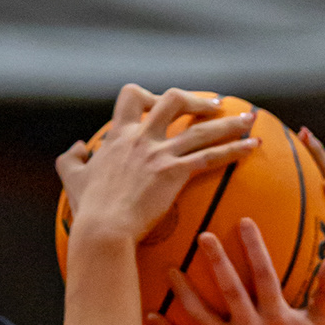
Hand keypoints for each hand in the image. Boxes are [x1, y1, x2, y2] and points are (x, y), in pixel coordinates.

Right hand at [57, 85, 255, 259]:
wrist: (103, 228)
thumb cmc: (89, 208)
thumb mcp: (72, 178)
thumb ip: (71, 159)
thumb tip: (78, 146)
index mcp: (118, 136)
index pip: (132, 97)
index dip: (150, 95)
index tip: (162, 103)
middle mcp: (142, 138)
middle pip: (174, 101)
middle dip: (197, 101)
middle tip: (216, 107)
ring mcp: (160, 154)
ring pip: (202, 128)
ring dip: (229, 122)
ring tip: (250, 120)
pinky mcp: (175, 172)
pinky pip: (211, 156)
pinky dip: (235, 150)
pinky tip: (253, 147)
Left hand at [163, 219, 324, 324]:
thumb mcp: (321, 323)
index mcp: (276, 318)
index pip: (266, 278)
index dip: (255, 249)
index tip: (244, 221)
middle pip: (231, 292)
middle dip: (217, 262)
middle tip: (203, 235)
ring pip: (201, 317)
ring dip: (184, 293)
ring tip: (170, 268)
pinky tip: (152, 312)